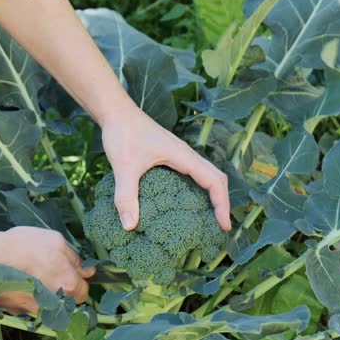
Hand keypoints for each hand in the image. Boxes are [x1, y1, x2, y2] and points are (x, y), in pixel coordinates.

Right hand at [0, 227, 94, 314]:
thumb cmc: (22, 245)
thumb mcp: (55, 241)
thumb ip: (75, 259)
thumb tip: (88, 271)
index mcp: (67, 285)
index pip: (83, 292)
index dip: (77, 281)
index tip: (69, 273)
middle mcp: (53, 304)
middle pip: (65, 302)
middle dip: (61, 290)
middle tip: (48, 272)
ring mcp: (33, 310)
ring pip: (45, 305)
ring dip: (41, 294)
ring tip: (27, 274)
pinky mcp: (14, 312)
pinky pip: (25, 306)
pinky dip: (22, 296)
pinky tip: (14, 281)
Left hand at [101, 108, 231, 231]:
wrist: (116, 112)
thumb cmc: (123, 133)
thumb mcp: (123, 166)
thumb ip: (126, 195)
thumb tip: (130, 227)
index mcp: (183, 156)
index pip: (214, 181)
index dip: (222, 204)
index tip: (224, 226)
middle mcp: (186, 155)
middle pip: (216, 178)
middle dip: (222, 202)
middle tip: (220, 227)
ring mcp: (179, 155)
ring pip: (206, 176)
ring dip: (212, 196)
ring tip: (208, 220)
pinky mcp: (170, 157)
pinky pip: (193, 175)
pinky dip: (198, 190)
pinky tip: (185, 206)